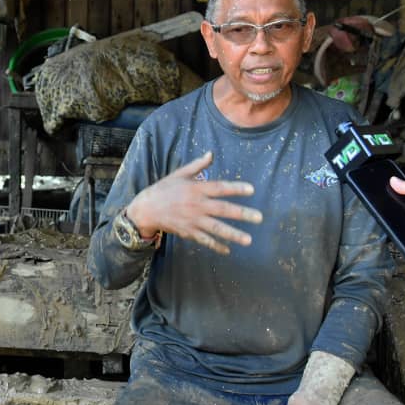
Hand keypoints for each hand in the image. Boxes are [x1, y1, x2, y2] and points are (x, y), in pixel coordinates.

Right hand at [127, 151, 261, 254]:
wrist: (146, 209)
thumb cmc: (164, 189)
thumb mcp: (179, 174)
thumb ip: (197, 166)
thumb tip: (211, 154)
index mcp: (196, 188)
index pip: (220, 188)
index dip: (236, 188)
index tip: (251, 190)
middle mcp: (196, 205)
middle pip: (223, 210)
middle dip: (242, 214)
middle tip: (259, 218)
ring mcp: (193, 220)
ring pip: (216, 228)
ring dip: (233, 234)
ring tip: (248, 240)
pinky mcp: (188, 232)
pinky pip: (205, 240)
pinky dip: (216, 245)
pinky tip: (228, 250)